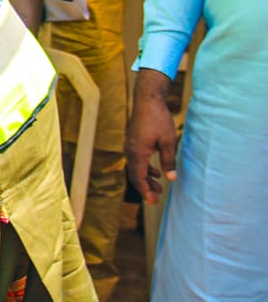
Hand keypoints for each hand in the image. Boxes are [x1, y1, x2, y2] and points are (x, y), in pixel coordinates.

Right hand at [126, 69, 177, 204]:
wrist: (147, 100)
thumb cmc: (158, 120)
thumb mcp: (168, 142)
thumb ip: (168, 161)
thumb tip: (171, 180)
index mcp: (137, 153)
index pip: (139, 177)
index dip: (145, 191)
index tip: (152, 201)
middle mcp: (130, 150)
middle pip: (135, 174)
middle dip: (145, 187)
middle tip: (156, 198)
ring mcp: (130, 145)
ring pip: (136, 167)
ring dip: (146, 178)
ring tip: (159, 186)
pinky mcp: (133, 141)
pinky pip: (136, 159)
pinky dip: (145, 168)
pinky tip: (155, 170)